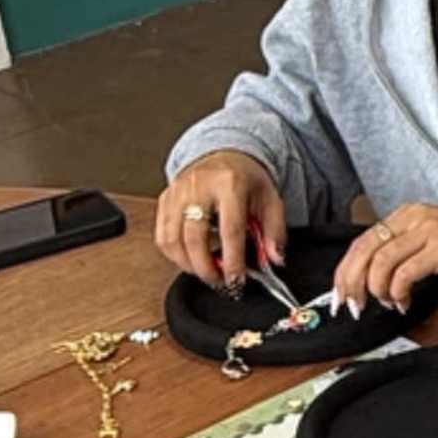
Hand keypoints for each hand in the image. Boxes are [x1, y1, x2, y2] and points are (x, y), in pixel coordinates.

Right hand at [156, 151, 286, 286]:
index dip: (232, 261)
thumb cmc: (246, 180)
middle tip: (221, 282)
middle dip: (207, 268)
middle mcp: (199, 186)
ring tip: (207, 272)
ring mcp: (178, 192)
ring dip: (189, 265)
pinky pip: (162, 236)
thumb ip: (274, 232)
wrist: (224, 156)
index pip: (229, 230)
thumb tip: (274, 259)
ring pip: (173, 240)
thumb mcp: (270, 200)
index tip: (236, 280)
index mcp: (230, 184)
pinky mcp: (165, 199)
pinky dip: (175, 255)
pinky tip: (191, 259)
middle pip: (195, 238)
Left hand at [331, 200, 437, 308]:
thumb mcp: (430, 237)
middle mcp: (413, 218)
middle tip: (352, 304)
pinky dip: (398, 292)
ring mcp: (428, 232)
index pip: (361, 240)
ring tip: (386, 303)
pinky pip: (405, 273)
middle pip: (364, 250)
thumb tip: (374, 277)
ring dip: (376, 290)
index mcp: (406, 214)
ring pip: (381, 262)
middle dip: (351, 282)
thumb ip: (403, 249)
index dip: (345, 270)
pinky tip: (403, 302)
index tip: (340, 292)